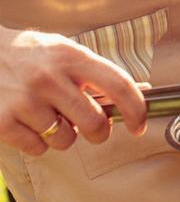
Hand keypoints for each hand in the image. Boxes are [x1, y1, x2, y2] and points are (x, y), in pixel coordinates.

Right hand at [0, 27, 147, 157]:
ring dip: (63, 135)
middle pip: (94, 122)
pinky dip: (38, 142)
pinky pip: (37, 149)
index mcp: (72, 57)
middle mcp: (50, 78)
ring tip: (50, 116)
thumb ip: (98, 73)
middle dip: (99, 132)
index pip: (118, 84)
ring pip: (65, 140)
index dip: (136, 109)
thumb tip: (142, 92)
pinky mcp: (2, 123)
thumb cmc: (31, 55)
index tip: (139, 125)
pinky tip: (29, 123)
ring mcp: (25, 101)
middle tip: (95, 130)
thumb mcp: (66, 53)